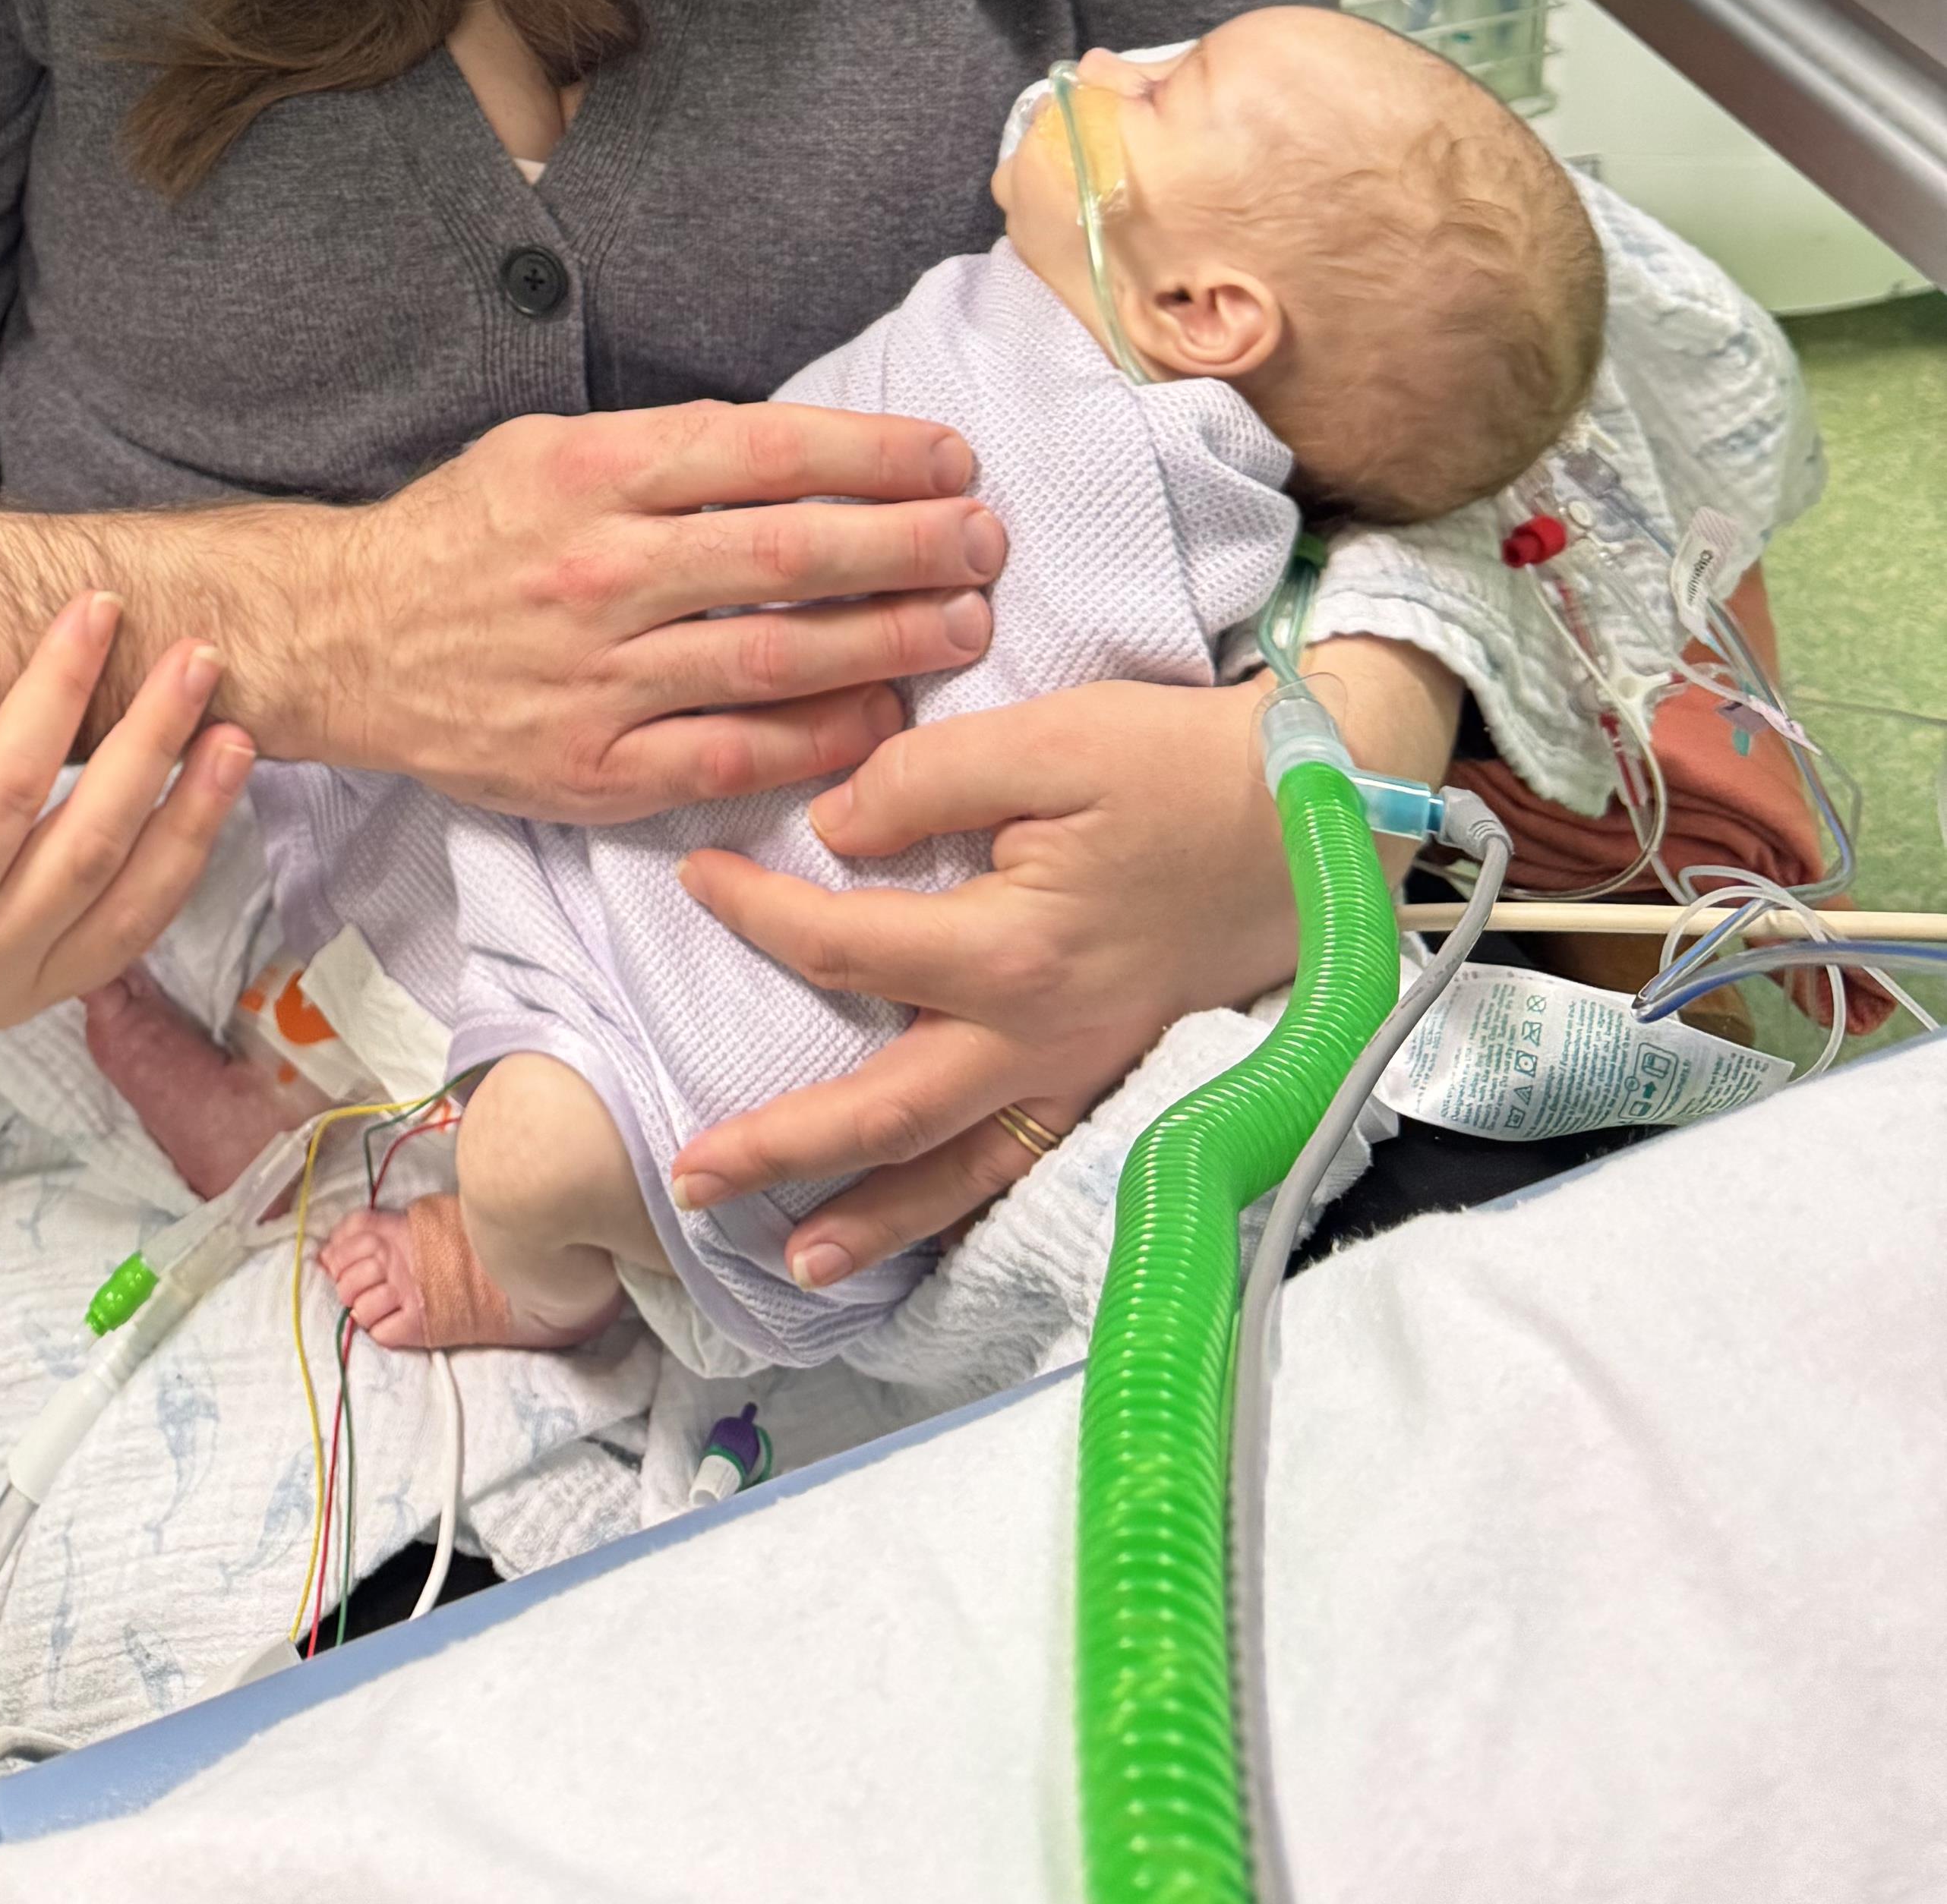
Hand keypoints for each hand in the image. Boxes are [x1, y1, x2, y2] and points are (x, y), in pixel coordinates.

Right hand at [0, 592, 253, 1028]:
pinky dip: (180, 863)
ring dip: (192, 814)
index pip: (1, 795)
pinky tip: (211, 794)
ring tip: (234, 730)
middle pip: (87, 848)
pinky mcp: (44, 988)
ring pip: (131, 905)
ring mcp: (17, 992)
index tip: (93, 610)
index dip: (53, 697)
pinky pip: (131, 932)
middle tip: (195, 654)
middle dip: (148, 744)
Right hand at [313, 401, 1006, 822]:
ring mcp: (596, 676)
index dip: (873, 453)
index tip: (950, 458)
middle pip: (786, 554)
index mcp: (590, 472)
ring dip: (887, 641)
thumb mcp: (545, 447)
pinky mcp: (591, 768)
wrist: (345, 641)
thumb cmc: (462, 534)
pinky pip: (729, 757)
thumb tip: (801, 452)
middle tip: (985, 541)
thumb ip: (664, 450)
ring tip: (964, 625)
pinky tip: (883, 718)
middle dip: (906, 544)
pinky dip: (817, 741)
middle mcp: (598, 569)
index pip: (763, 453)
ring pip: (773, 659)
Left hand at [664, 642, 1454, 1282]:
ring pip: (961, 1170)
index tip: (695, 876)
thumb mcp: (1048, 737)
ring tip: (796, 1263)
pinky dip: (967, 1208)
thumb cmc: (1178, 766)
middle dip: (784, 1151)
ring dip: (875, 1219)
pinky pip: (1027, 1164)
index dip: (755, 913)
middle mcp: (1040, 1037)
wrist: (1311, 809)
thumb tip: (834, 834)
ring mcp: (1082, 1072)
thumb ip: (927, 781)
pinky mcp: (1114, 1076)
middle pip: (888, 1113)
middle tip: (689, 1179)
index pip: (842, 948)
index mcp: (1012, 952)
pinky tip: (923, 1231)